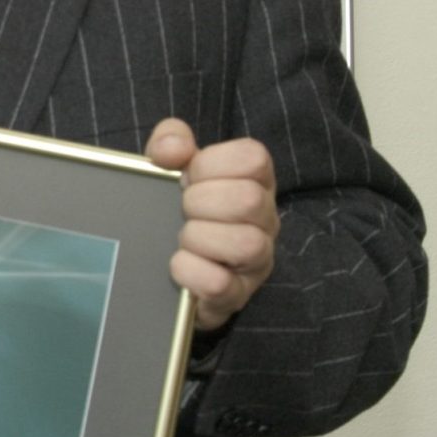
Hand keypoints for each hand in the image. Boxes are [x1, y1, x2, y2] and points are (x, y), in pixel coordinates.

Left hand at [146, 118, 279, 330]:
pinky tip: (178, 265)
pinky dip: (190, 272)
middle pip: (249, 200)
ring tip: (182, 239)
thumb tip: (171, 150)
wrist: (175, 267)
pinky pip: (220, 284)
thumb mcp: (173, 165)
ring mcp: (256, 261)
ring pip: (246, 244)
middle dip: (201, 201)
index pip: (253, 157)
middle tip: (183, 209)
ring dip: (198, 238)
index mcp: (254, 181)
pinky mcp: (237, 295)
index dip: (211, 164)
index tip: (188, 176)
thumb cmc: (184, 208)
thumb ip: (171, 140)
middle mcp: (265, 220)